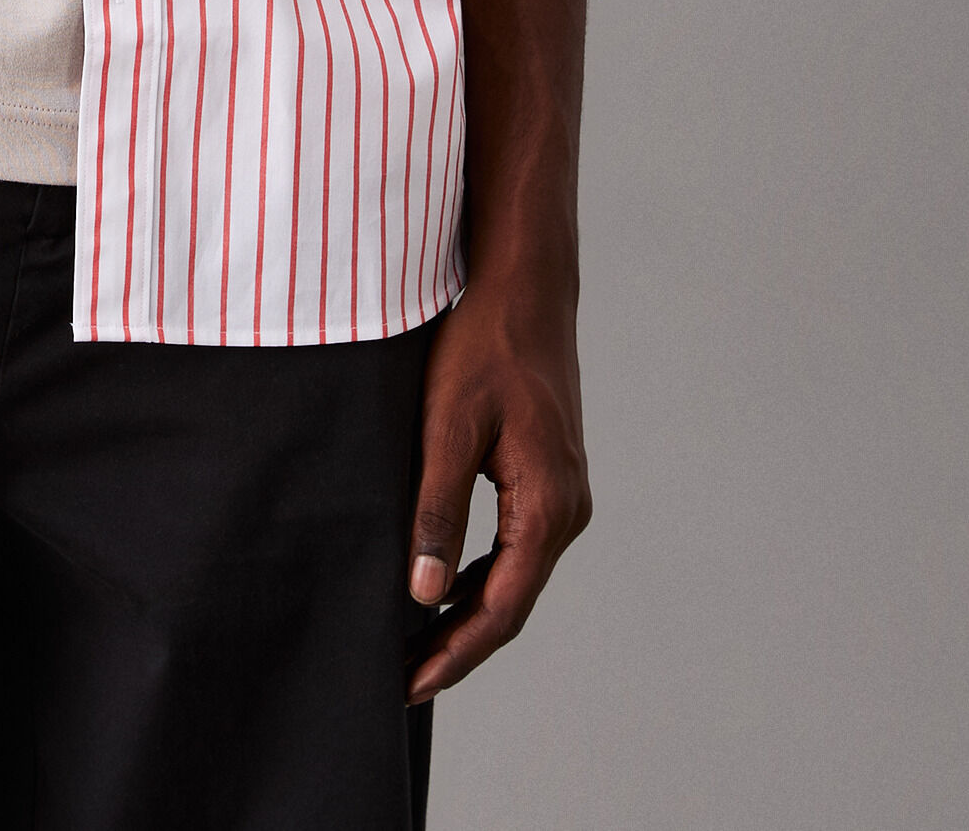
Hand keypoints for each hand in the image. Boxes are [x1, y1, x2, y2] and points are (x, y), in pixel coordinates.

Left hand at [404, 249, 591, 701]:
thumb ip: (438, 511)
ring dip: (468, 611)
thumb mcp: (448, 426)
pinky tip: (442, 582)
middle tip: (403, 677)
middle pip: (510, 602)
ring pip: (513, 575)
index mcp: (547, 507)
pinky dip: (480, 573)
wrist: (524, 285)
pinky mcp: (549, 475)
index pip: (499, 609)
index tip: (409, 685)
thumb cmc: (484, 345)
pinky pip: (516, 544)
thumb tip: (423, 593)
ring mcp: (563, 493)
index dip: (454, 654)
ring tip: (415, 643)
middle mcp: (566, 510)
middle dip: (459, 644)